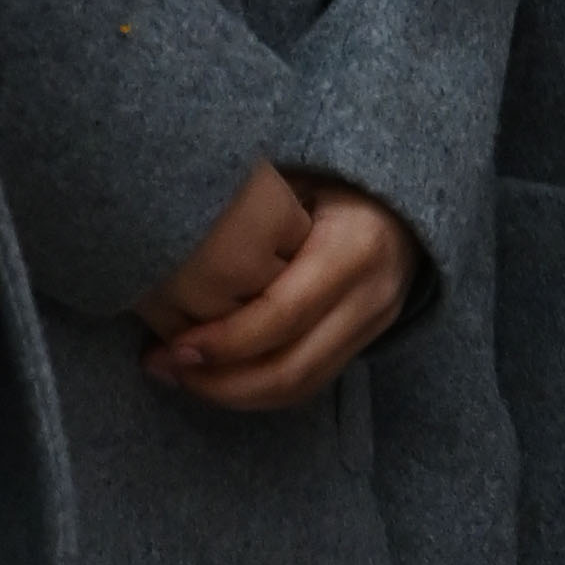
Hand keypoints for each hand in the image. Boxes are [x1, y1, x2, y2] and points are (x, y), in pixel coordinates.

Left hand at [145, 171, 419, 410]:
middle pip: (292, 369)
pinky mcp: (366, 341)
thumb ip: (252, 202)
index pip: (283, 315)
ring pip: (300, 387)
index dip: (224, 340)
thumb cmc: (334, 171)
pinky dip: (259, 389)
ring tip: (180, 375)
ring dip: (234, 393)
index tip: (171, 344)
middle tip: (163, 367)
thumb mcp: (297, 171)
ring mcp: (374, 325)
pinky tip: (216, 374)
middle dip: (220, 382)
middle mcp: (371, 296)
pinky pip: (309, 382)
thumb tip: (177, 229)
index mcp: (354, 248)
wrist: (401, 192)